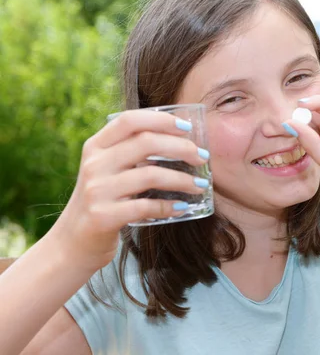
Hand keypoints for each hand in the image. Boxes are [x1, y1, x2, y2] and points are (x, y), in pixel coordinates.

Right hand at [48, 111, 209, 272]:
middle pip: (146, 143)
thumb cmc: (103, 201)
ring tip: (201, 185)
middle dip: (181, 148)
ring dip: (182, 179)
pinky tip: (183, 207)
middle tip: (203, 158)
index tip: (187, 128)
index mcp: (96, 146)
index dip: (161, 120)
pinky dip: (169, 207)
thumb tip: (181, 141)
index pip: (130, 120)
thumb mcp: (108, 170)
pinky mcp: (103, 216)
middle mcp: (94, 164)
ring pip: (151, 175)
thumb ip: (131, 153)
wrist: (72, 243)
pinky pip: (146, 207)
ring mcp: (97, 190)